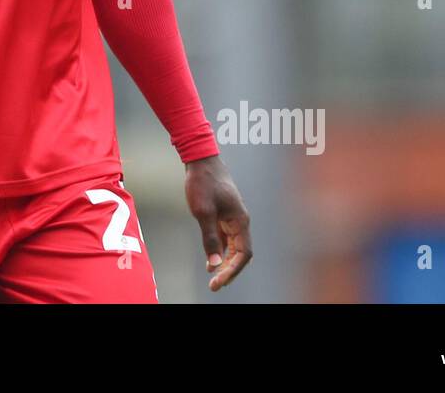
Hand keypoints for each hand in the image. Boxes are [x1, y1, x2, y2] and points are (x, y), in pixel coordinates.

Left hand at [184, 155, 251, 291]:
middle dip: (229, 270)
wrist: (200, 160)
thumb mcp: (203, 212)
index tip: (218, 281)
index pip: (243, 254)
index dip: (232, 271)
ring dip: (224, 262)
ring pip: (233, 247)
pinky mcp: (223, 214)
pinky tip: (210, 260)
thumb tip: (215, 264)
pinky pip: (225, 238)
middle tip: (214, 285)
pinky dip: (219, 250)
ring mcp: (232, 218)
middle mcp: (240, 221)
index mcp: (240, 221)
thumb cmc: (203, 183)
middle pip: (240, 253)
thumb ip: (210, 239)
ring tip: (213, 277)